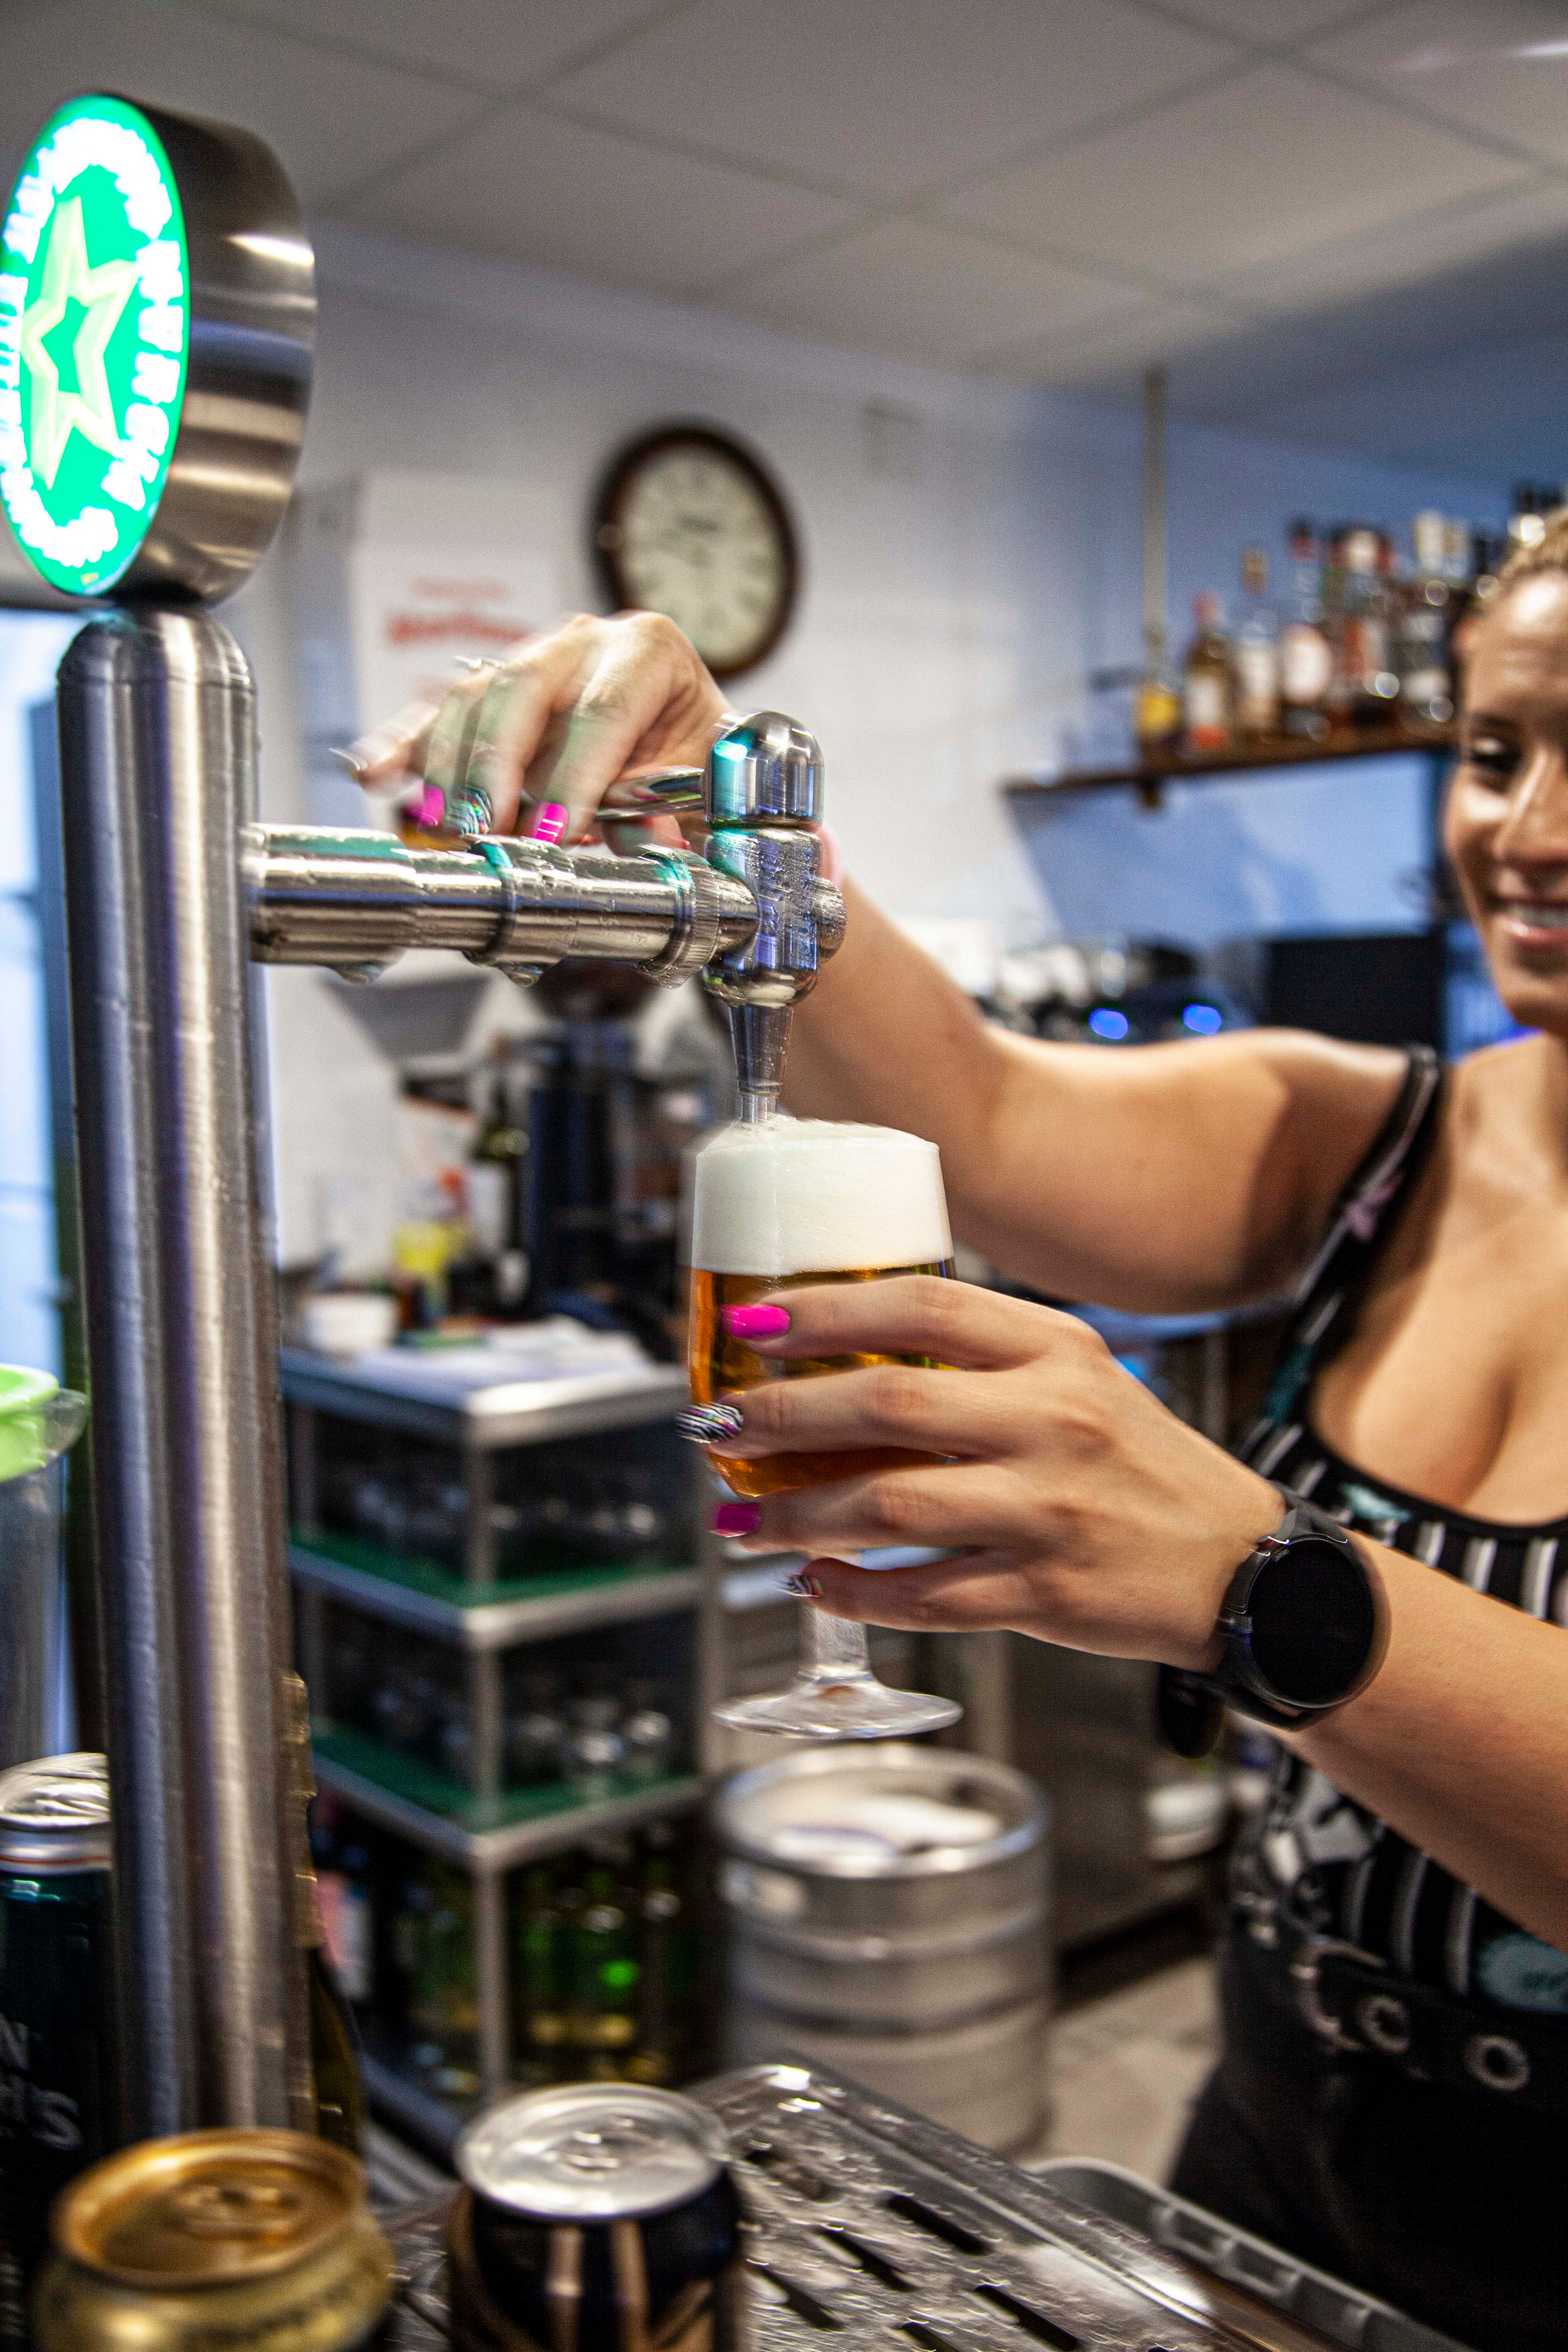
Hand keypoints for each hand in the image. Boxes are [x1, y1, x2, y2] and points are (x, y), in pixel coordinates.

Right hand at [348, 610, 727, 842]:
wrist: (684, 744)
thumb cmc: (691, 761)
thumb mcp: (701, 785)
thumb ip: (670, 813)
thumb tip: (644, 842)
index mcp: (647, 652)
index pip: (603, 709)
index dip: (574, 775)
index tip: (555, 830)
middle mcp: (584, 642)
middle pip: (522, 688)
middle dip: (497, 763)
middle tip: (485, 825)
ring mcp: (531, 661)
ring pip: (473, 698)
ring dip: (448, 763)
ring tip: (441, 821)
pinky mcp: (491, 694)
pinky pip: (439, 715)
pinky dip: (404, 746)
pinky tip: (374, 773)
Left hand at [716, 1277, 1280, 1671]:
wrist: (1244, 1568)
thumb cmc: (1141, 1467)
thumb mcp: (1082, 1380)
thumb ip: (987, 1359)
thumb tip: (850, 1349)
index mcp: (1058, 1354)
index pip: (924, 1309)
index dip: (826, 1312)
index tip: (753, 1324)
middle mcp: (1053, 1423)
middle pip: (888, 1406)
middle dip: (781, 1416)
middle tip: (717, 1426)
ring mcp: (1049, 1512)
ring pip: (889, 1508)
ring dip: (795, 1515)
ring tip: (739, 1517)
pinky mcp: (1044, 1593)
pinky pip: (923, 1596)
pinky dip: (853, 1591)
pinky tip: (813, 1581)